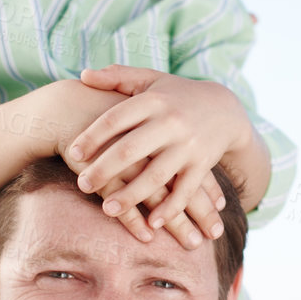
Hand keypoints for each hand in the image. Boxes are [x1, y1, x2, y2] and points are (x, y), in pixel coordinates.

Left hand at [69, 66, 245, 242]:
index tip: (74, 154)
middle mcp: (171, 123)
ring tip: (107, 209)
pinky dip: (170, 209)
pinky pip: (185, 190)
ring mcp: (189, 145)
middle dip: (105, 170)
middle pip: (131, 150)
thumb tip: (83, 75)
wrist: (226, 109)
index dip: (93, 137)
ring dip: (132, 195)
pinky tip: (152, 224)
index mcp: (153, 101)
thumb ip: (117, 76)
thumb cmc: (177, 95)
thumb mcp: (150, 80)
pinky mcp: (203, 164)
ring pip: (156, 175)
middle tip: (82, 185)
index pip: (116, 119)